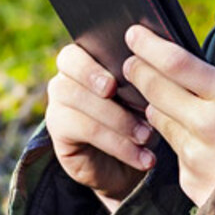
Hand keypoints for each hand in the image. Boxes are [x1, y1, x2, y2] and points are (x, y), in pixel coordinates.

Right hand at [45, 43, 157, 212]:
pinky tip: (141, 156)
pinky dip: (118, 144)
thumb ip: (143, 76)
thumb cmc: (141, 119)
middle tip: (130, 100)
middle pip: (70, 67)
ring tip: (147, 136)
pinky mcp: (59, 134)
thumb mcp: (147, 97)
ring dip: (119, 120)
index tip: (115, 81)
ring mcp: (58, 105)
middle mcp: (66, 78)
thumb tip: (155, 62)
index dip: (92, 64)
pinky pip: (85, 131)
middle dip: (99, 81)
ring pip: (79, 100)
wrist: (130, 164)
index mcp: (88, 60)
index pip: (76, 49)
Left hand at [124, 25, 214, 205]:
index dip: (149, 46)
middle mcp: (207, 124)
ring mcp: (195, 154)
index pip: (176, 63)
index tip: (134, 34)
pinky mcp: (188, 178)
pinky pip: (173, 151)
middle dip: (138, 70)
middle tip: (131, 63)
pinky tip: (201, 146)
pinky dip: (180, 142)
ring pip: (158, 118)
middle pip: (155, 88)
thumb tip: (181, 70)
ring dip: (157, 106)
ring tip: (169, 102)